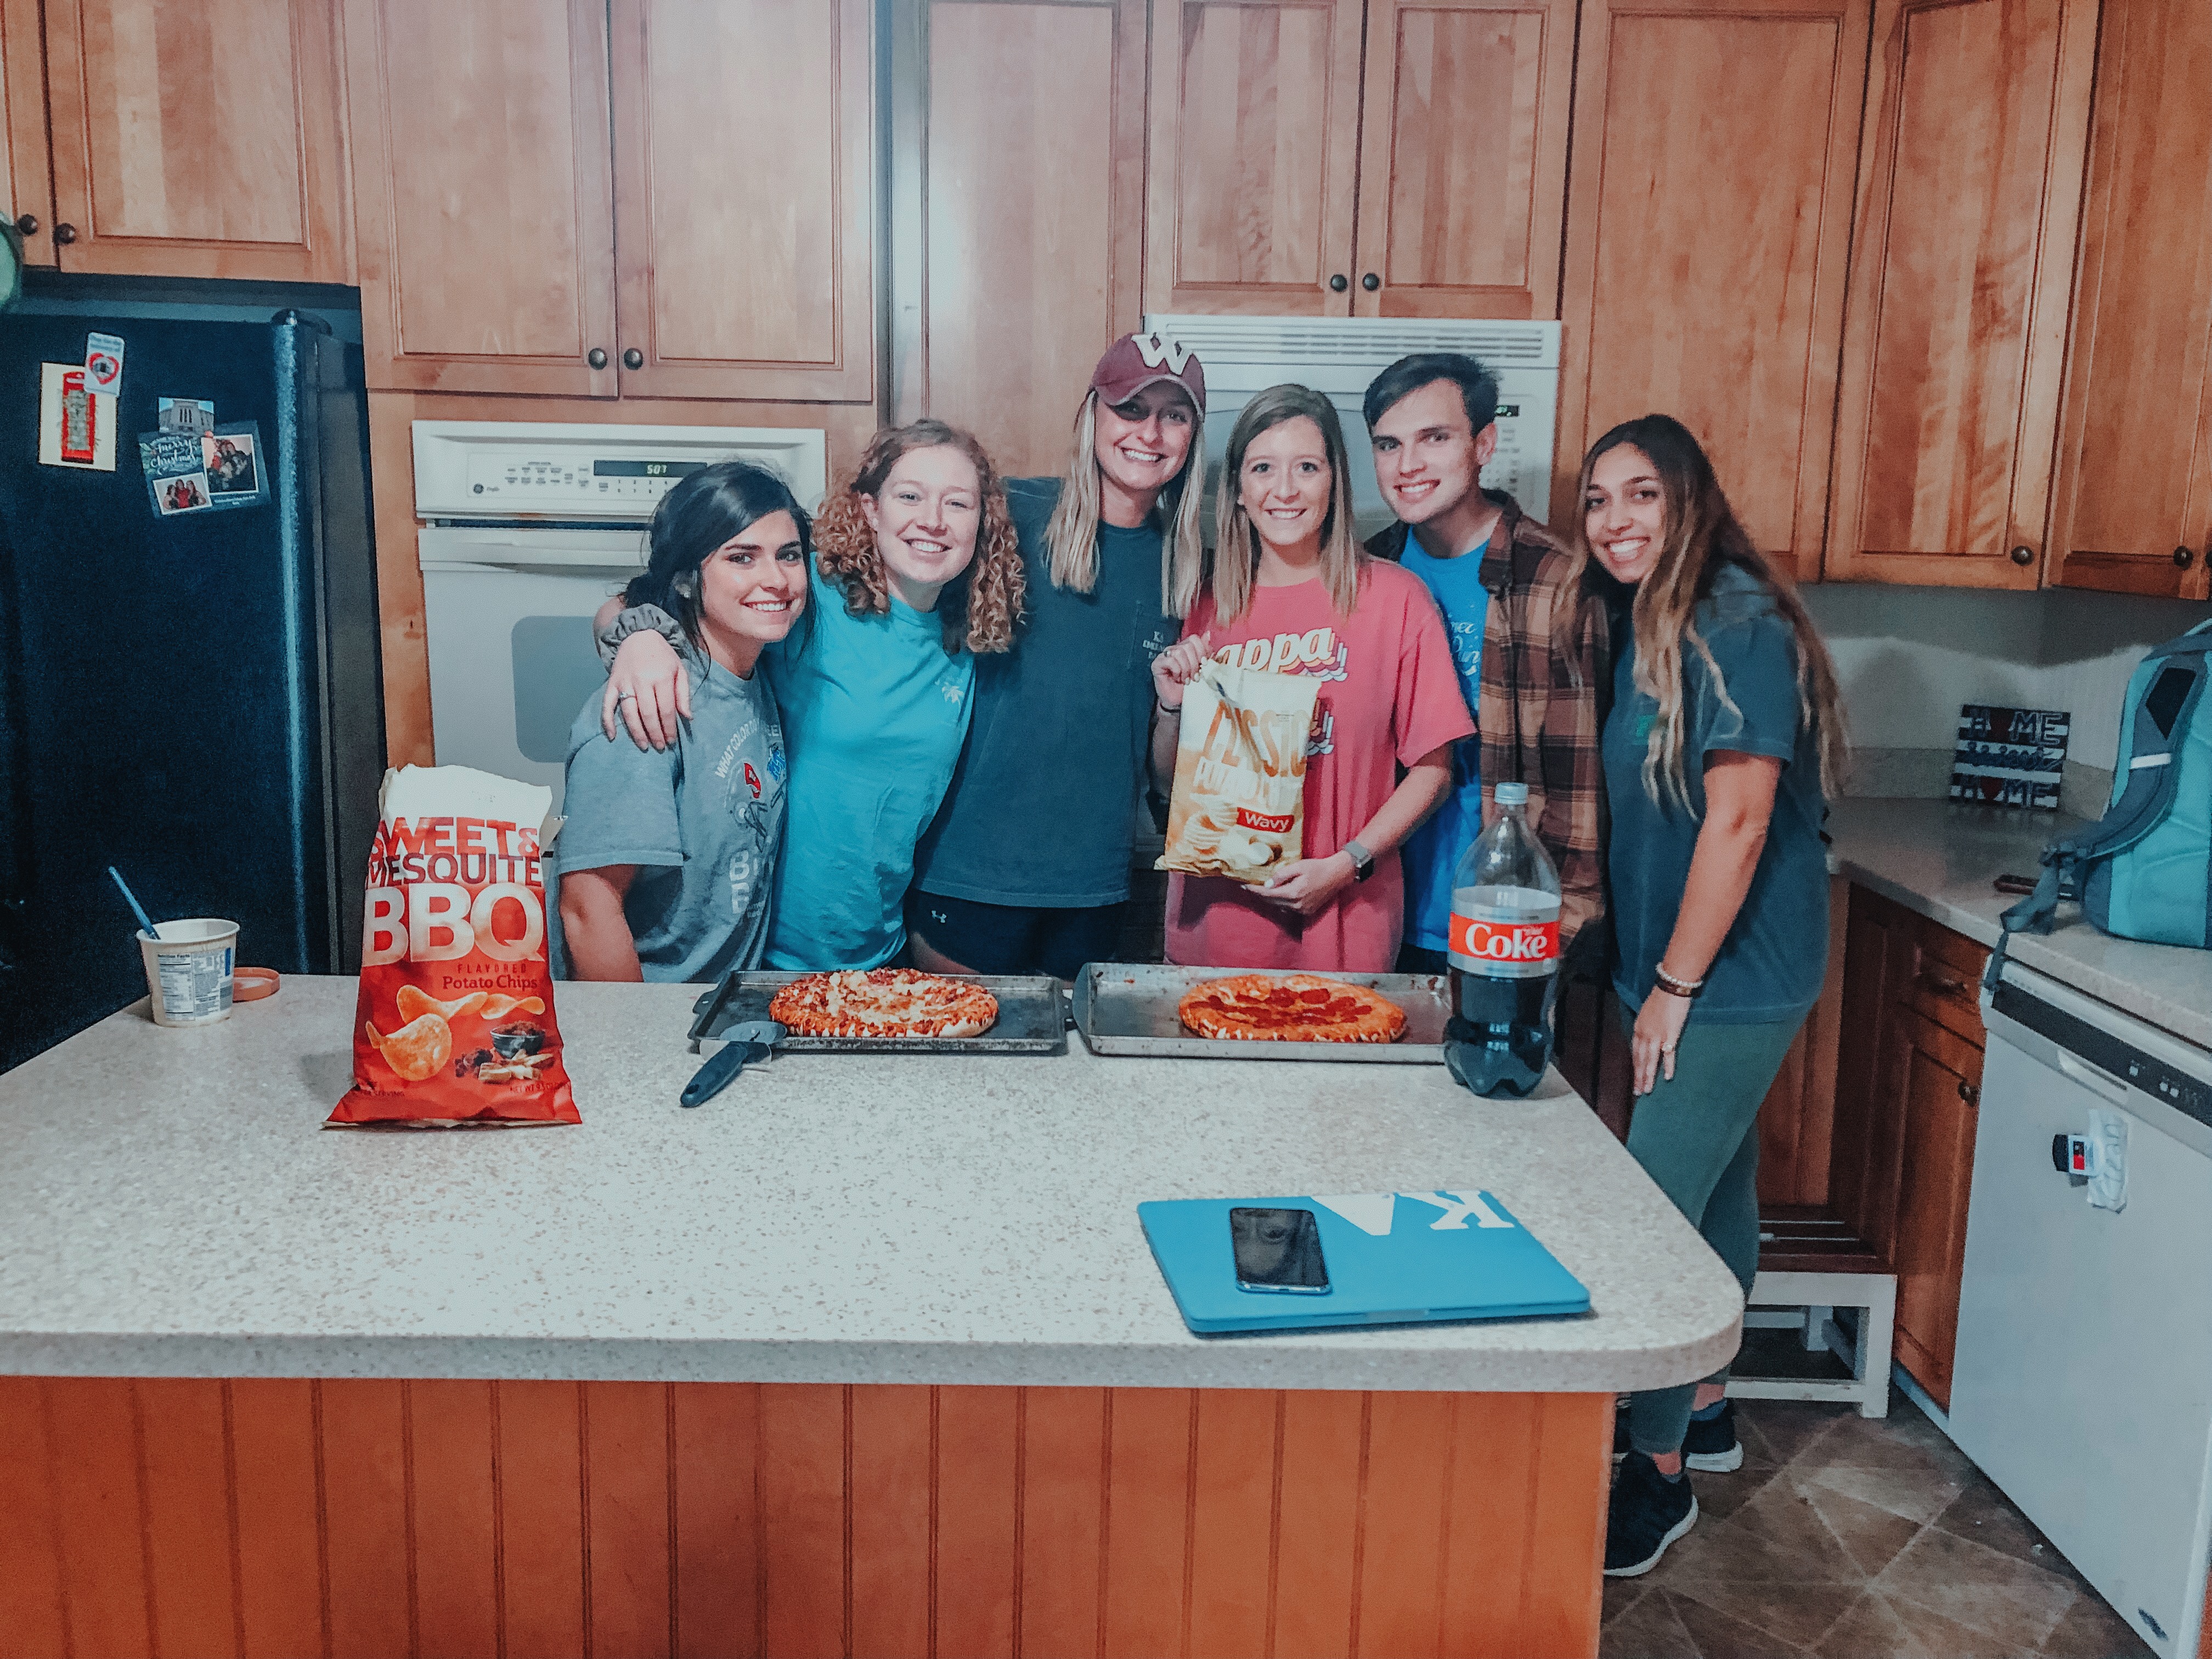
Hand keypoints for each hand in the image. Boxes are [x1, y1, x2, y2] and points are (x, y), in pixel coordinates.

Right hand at [601, 630, 690, 749]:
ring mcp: (625, 683)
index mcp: (661, 677)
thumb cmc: (662, 655)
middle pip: (648, 714)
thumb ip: (683, 693)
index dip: (669, 727)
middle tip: (660, 747)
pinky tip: (612, 736)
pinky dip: (607, 721)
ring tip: (644, 745)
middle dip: (655, 733)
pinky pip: (607, 704)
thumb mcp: (679, 670)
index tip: (672, 740)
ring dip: (636, 732)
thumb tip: (687, 717)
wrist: (638, 635)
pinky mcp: (612, 683)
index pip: (666, 709)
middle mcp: (642, 681)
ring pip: (629, 713)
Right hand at [1151, 632, 1212, 710]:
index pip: (1194, 639)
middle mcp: (1174, 649)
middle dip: (1194, 663)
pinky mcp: (1157, 663)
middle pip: (1188, 645)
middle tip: (1194, 676)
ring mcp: (1165, 655)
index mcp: (1185, 648)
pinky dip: (1177, 671)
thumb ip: (1205, 652)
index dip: (1201, 650)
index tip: (1203, 664)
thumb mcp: (1202, 668)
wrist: (1178, 701)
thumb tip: (1208, 634)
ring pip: (1179, 652)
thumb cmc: (1189, 686)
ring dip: (1186, 669)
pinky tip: (1176, 678)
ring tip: (1186, 679)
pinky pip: (1170, 661)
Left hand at [1256, 852, 1355, 917]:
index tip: (1244, 886)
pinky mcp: (1307, 911)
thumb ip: (1281, 875)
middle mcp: (1296, 905)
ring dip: (1271, 898)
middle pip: (1272, 901)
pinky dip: (1282, 901)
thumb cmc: (1318, 867)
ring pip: (1280, 905)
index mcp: (1293, 893)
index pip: (1268, 894)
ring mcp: (1302, 910)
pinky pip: (1289, 907)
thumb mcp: (1298, 866)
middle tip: (1250, 886)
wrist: (1337, 875)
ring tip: (1263, 889)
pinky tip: (1279, 893)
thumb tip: (1267, 884)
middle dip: (1260, 894)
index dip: (1255, 890)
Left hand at [1631, 991, 1690, 1094]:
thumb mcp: (1648, 1012)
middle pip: (1640, 1059)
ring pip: (1650, 1060)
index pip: (1635, 1051)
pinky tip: (1667, 1077)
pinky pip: (1668, 1054)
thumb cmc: (1662, 997)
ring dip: (1649, 1076)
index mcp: (1639, 1028)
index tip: (1635, 1077)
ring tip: (1647, 1090)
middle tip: (1638, 1091)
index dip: (1635, 1065)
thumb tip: (1649, 1033)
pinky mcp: (1670, 1035)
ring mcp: (1657, 1035)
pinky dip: (1667, 1066)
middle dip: (1639, 1076)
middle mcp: (1645, 1033)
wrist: (1671, 987)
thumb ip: (1647, 1025)